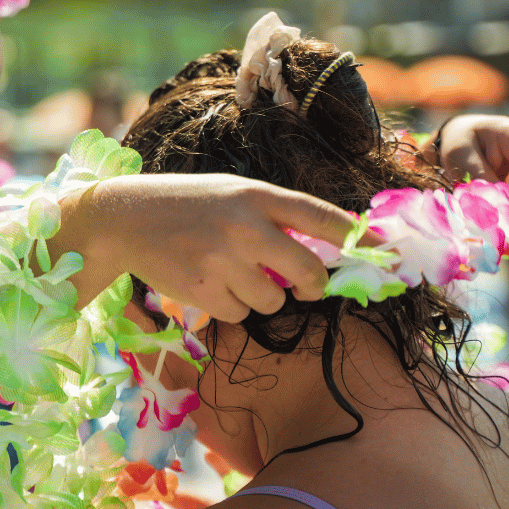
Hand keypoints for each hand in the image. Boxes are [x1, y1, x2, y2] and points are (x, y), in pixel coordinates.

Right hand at [75, 174, 354, 323]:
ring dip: (261, 295)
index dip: (357, 236)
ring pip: (273, 300)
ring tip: (230, 271)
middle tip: (305, 285)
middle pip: (307, 271)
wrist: (125, 218)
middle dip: (312, 285)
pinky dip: (231, 305)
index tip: (383, 250)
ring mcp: (222, 260)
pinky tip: (207, 282)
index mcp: (257, 195)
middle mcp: (244, 225)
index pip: (321, 216)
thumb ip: (276, 216)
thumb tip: (329, 251)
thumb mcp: (234, 194)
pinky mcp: (201, 290)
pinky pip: (240, 314)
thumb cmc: (189, 206)